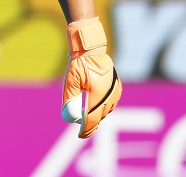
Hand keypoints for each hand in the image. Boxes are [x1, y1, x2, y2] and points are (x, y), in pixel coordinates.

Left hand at [61, 17, 121, 137]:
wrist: (92, 49)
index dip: (86, 129)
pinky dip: (104, 108)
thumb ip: (69, 98)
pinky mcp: (117, 87)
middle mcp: (109, 94)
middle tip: (82, 132)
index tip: (79, 135)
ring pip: (107, 111)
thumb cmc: (79, 63)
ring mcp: (115, 91)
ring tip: (87, 121)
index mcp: (98, 93)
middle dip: (91, 125)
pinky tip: (96, 109)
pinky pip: (111, 103)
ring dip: (97, 117)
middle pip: (100, 117)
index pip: (92, 118)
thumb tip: (68, 117)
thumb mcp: (70, 80)